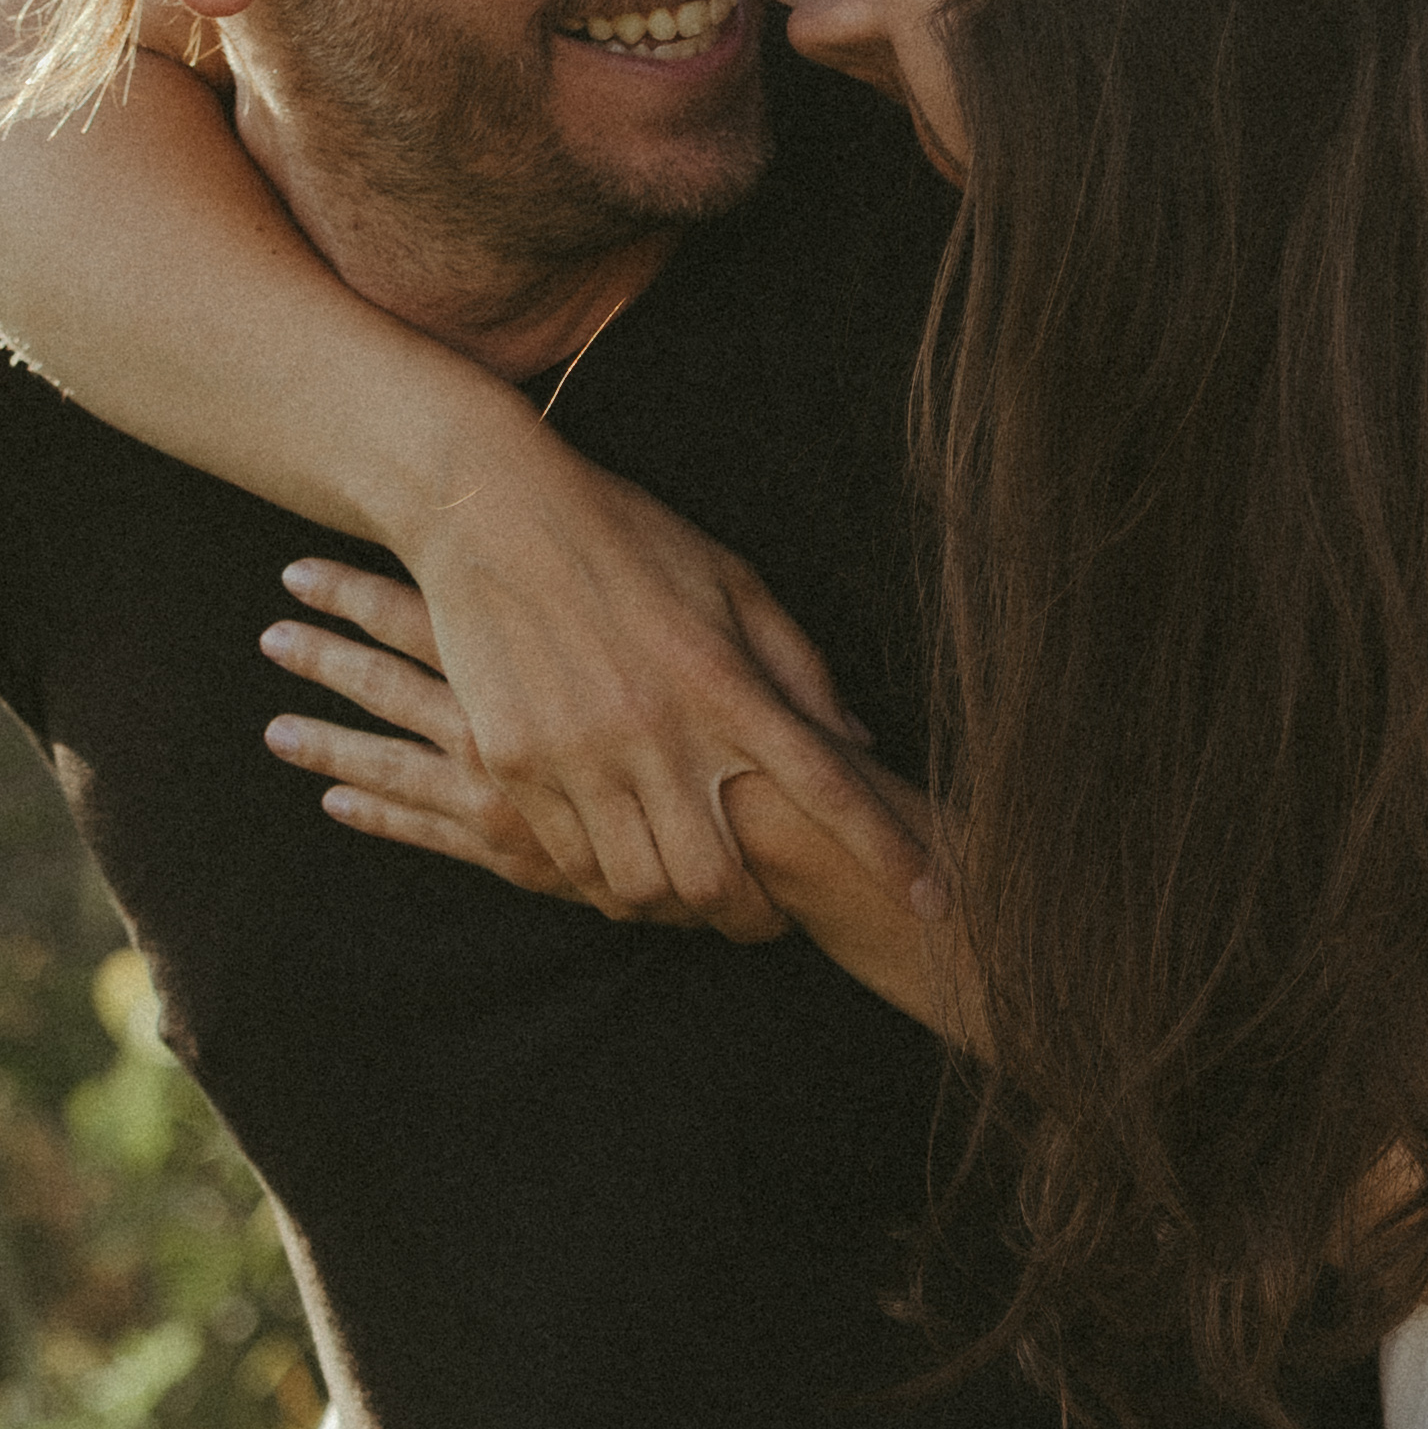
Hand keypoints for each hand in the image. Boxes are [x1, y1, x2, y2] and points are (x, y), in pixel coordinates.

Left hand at [264, 572, 738, 923]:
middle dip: (323, 654)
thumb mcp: (715, 606)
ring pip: (388, 758)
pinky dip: (376, 811)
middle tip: (269, 630)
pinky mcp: (511, 846)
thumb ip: (642, 579)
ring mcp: (498, 788)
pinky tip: (333, 799)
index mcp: (530, 655)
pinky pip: (425, 827)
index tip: (300, 570)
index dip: (354, 592)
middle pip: (386, 679)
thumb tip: (589, 521)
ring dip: (325, 738)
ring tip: (274, 728)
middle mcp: (499, 719)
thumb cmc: (732, 718)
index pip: (417, 611)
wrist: (757, 828)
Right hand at [380, 442, 873, 937]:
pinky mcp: (518, 762)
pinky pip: (571, 864)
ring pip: (643, 888)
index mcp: (725, 683)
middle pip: (720, 879)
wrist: (493, 509)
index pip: (829, 787)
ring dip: (677, 911)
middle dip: (753, 920)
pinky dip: (607, 886)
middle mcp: (657, 730)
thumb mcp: (732, 583)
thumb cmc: (628, 539)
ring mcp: (581, 752)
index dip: (887, 853)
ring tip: (692, 899)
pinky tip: (624, 872)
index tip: (934, 901)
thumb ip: (798, 667)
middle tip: (766, 920)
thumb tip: (858, 743)